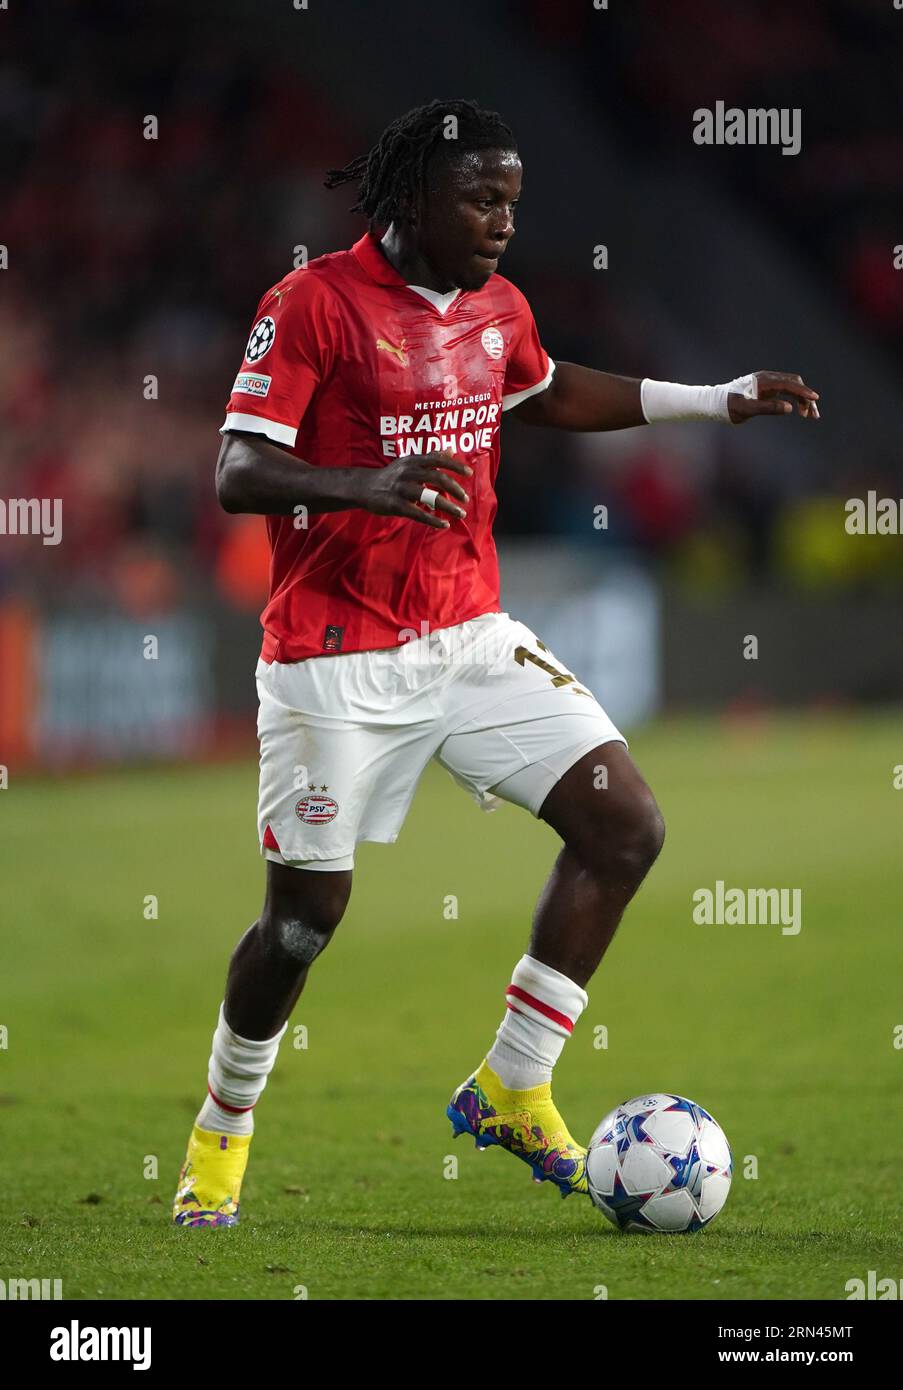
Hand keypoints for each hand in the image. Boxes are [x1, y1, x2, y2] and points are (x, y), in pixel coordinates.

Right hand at [354, 450, 472, 528]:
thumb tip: (450, 449)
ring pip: (428, 496)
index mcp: (413, 460)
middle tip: (465, 499)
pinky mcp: (395, 505)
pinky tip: (444, 524)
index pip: (437, 459)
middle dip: (454, 488)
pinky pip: (417, 513)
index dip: (454, 465)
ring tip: (460, 513)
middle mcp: (407, 472)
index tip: (469, 473)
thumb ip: (430, 457)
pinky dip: (432, 520)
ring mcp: (401, 489)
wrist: (364, 487)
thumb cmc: (392, 475)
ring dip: (447, 506)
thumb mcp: (409, 462)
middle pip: (435, 477)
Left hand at [728, 371, 818, 423]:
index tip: (814, 399)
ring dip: (802, 399)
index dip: (803, 392)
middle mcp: (767, 378)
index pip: (789, 384)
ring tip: (808, 415)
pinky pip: (786, 389)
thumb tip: (789, 408)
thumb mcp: (747, 410)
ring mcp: (768, 382)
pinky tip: (797, 409)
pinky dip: (794, 398)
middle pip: (794, 383)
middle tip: (813, 415)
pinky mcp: (767, 387)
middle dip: (806, 398)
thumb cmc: (729, 407)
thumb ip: (768, 408)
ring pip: (792, 386)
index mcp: (763, 381)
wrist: (716, 403)